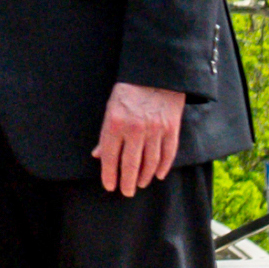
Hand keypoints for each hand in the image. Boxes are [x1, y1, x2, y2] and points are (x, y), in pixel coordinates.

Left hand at [93, 82, 186, 196]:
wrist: (157, 75)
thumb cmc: (128, 92)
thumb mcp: (110, 109)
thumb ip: (105, 134)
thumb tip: (97, 155)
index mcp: (115, 124)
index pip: (110, 157)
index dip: (109, 174)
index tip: (109, 186)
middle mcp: (135, 129)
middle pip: (130, 164)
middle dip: (127, 182)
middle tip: (126, 192)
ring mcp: (155, 130)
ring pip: (150, 162)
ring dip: (144, 176)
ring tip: (140, 184)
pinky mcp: (171, 129)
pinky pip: (168, 154)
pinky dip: (163, 167)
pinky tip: (158, 175)